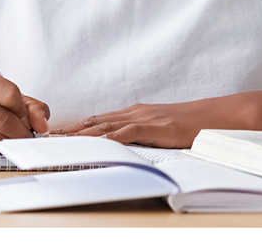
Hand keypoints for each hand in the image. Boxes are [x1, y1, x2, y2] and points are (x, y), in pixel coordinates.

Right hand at [0, 67, 49, 153]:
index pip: (12, 95)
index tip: (26, 120)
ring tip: (10, 140)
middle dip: (21, 133)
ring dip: (8, 144)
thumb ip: (31, 106)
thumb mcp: (4, 96)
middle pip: (4, 120)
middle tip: (25, 137)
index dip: (24, 111)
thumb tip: (42, 125)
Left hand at [47, 99, 236, 148]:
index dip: (76, 128)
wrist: (214, 116)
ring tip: (60, 141)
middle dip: (70, 130)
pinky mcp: (154, 127)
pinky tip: (95, 143)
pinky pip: (126, 133)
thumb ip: (142, 136)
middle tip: (46, 137)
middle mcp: (135, 113)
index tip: (56, 134)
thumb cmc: (190, 125)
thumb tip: (125, 148)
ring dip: (81, 134)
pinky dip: (108, 138)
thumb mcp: (161, 130)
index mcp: (135, 114)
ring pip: (104, 126)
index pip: (98, 121)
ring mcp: (144, 118)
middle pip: (95, 121)